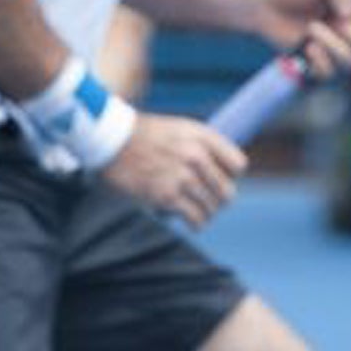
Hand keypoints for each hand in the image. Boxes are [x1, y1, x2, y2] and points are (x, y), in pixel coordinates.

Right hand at [103, 113, 246, 228]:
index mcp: (202, 136)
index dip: (231, 175)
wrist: (112, 140)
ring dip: (206, 212)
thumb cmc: (146, 134)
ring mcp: (182, 177)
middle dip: (220, 199)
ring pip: (212, 208)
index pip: (238, 165)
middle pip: (227, 191)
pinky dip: (196, 223)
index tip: (221, 178)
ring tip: (196, 209)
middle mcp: (196, 155)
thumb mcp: (180, 128)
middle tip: (209, 199)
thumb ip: (203, 145)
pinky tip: (190, 220)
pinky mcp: (167, 196)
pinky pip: (196, 219)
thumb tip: (223, 169)